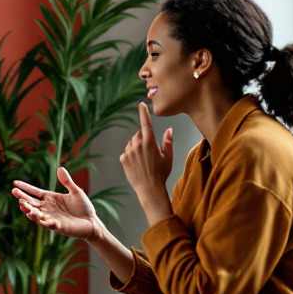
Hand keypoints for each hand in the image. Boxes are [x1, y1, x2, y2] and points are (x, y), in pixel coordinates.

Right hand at [11, 167, 99, 240]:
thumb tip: (60, 168)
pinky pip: (46, 223)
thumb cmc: (84, 208)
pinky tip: (33, 215)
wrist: (92, 222)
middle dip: (22, 197)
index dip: (25, 188)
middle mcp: (48, 208)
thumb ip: (67, 181)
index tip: (15, 183)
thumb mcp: (76, 192)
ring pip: (36, 214)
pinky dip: (39, 220)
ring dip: (28, 209)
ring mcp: (51, 217)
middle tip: (13, 192)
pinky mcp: (57, 226)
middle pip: (32, 202)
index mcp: (50, 198)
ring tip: (22, 204)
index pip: (34, 192)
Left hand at [120, 103, 173, 223]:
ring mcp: (129, 152)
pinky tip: (138, 164)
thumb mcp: (168, 157)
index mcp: (149, 142)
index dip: (144, 112)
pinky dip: (131, 154)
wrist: (149, 189)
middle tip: (151, 152)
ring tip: (144, 160)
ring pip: (132, 142)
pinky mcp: (123, 159)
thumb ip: (168, 141)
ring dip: (137, 146)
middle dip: (144, 138)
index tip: (141, 104)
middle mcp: (137, 145)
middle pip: (139, 134)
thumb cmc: (161, 173)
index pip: (146, 123)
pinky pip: (127, 151)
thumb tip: (169, 129)